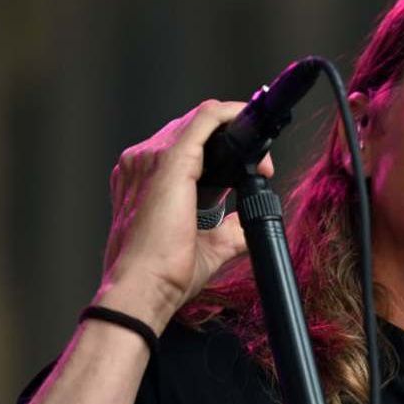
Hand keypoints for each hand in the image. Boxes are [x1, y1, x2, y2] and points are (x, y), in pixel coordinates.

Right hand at [96, 100, 273, 332]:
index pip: (185, 146)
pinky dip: (231, 115)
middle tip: (261, 169)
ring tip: (261, 163)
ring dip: (237, 133)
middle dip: (234, 142)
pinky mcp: (169, 160)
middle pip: (193, 130)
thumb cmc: (163, 273)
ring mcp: (150, 158)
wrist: (143, 288)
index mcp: (143, 178)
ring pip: (201, 121)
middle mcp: (141, 162)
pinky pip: (205, 119)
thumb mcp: (207, 244)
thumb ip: (228, 227)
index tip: (251, 170)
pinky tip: (249, 121)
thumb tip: (249, 220)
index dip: (222, 151)